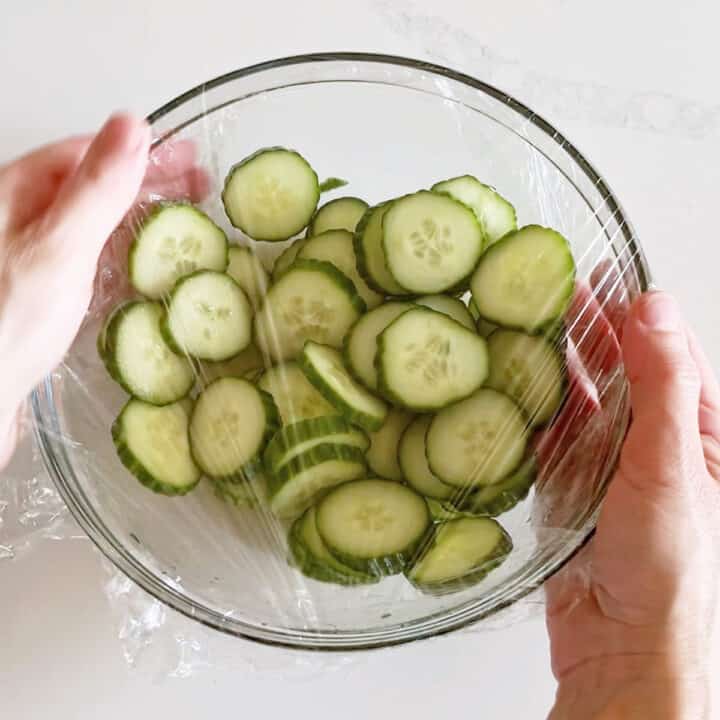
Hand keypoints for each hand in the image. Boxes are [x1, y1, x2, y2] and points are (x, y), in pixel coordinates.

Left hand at [0, 114, 207, 467]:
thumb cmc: (7, 326)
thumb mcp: (59, 248)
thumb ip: (97, 189)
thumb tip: (132, 128)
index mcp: (16, 196)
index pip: (86, 155)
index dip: (141, 153)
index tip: (187, 157)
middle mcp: (23, 223)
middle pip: (92, 188)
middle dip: (146, 184)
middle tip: (198, 187)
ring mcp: (34, 262)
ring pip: (94, 227)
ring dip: (140, 219)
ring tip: (184, 223)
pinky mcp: (45, 300)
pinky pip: (91, 267)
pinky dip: (124, 261)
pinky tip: (146, 272)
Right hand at [546, 291, 719, 718]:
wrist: (625, 646)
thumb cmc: (669, 568)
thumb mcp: (672, 463)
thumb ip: (661, 384)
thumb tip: (653, 308)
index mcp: (699, 432)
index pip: (664, 352)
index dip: (633, 309)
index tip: (602, 272)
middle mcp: (657, 444)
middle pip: (620, 370)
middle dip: (590, 330)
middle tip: (555, 291)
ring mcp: (612, 466)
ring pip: (582, 402)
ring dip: (558, 366)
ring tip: (529, 329)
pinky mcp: (574, 490)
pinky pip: (553, 440)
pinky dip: (536, 414)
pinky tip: (518, 392)